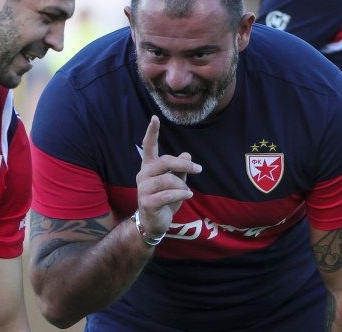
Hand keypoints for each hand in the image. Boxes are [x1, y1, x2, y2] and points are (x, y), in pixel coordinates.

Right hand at [136, 115, 201, 236]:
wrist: (154, 223)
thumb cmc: (165, 200)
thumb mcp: (176, 183)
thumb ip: (180, 169)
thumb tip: (187, 154)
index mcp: (149, 167)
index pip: (149, 147)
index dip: (152, 132)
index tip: (154, 118)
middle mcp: (143, 175)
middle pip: (164, 161)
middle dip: (183, 164)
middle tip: (198, 169)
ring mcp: (143, 189)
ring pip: (168, 179)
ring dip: (182, 185)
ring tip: (187, 192)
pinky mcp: (146, 202)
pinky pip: (168, 194)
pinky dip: (181, 194)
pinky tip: (187, 196)